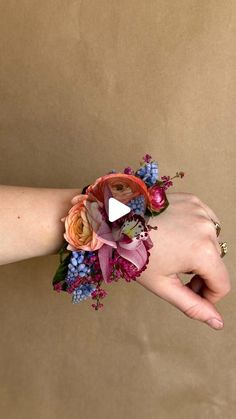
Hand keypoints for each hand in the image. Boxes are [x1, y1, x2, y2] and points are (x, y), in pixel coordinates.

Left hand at [137, 192, 230, 329]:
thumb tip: (217, 322)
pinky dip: (197, 231)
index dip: (208, 295)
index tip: (189, 291)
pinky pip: (206, 221)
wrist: (117, 220)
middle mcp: (208, 229)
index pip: (222, 284)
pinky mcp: (193, 200)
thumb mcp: (163, 285)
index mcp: (203, 253)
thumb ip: (193, 305)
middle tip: (175, 272)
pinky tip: (178, 234)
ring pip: (212, 242)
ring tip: (174, 251)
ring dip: (200, 250)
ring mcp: (201, 211)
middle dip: (201, 273)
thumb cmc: (135, 253)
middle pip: (216, 263)